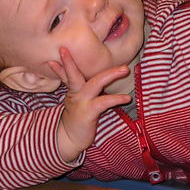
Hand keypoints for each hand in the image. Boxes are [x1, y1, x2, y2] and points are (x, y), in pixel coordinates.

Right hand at [49, 47, 131, 161]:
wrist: (70, 140)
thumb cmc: (77, 119)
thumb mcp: (75, 101)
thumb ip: (77, 89)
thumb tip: (85, 80)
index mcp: (74, 90)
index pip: (67, 74)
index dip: (64, 63)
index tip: (62, 49)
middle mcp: (76, 94)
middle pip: (75, 75)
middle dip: (72, 62)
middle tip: (70, 50)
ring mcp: (82, 103)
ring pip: (95, 84)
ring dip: (110, 75)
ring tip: (124, 69)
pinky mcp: (89, 113)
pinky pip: (104, 102)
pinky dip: (116, 99)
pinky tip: (126, 97)